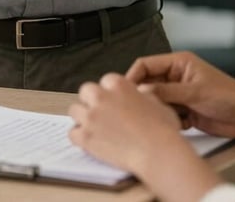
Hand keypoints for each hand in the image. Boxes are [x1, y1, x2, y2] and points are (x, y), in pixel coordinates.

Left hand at [69, 73, 223, 201]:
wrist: (157, 152)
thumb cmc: (162, 129)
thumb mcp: (156, 101)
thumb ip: (142, 94)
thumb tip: (139, 93)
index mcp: (118, 84)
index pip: (105, 81)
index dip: (110, 92)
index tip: (114, 101)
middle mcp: (101, 96)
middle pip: (86, 91)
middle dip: (92, 100)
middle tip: (102, 112)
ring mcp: (91, 117)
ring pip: (74, 110)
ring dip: (82, 116)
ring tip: (93, 126)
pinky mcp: (86, 138)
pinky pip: (72, 133)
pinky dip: (79, 136)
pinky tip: (89, 141)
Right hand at [126, 51, 234, 142]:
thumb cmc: (229, 96)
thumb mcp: (194, 92)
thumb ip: (166, 91)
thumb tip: (141, 91)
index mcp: (178, 62)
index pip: (146, 65)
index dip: (133, 76)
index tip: (124, 91)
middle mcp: (177, 77)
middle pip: (150, 84)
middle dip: (145, 96)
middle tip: (137, 109)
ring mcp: (181, 95)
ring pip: (157, 102)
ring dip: (158, 111)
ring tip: (162, 118)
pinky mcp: (185, 111)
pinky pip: (167, 115)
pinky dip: (169, 121)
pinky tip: (178, 125)